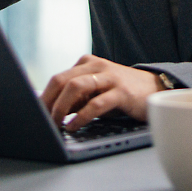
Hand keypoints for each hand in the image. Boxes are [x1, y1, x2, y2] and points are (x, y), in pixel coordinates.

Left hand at [40, 54, 163, 130]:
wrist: (156, 89)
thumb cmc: (122, 93)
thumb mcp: (96, 92)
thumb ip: (77, 98)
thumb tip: (51, 112)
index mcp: (87, 63)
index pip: (58, 78)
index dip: (44, 97)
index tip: (35, 113)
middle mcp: (96, 66)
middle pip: (62, 79)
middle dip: (48, 102)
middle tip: (42, 120)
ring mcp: (109, 77)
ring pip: (76, 87)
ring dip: (61, 108)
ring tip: (56, 124)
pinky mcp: (122, 92)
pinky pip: (96, 103)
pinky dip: (81, 116)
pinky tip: (74, 126)